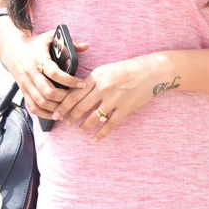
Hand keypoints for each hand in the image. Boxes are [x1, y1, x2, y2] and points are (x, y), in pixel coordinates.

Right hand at [0, 29, 88, 122]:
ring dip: (56, 107)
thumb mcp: (50, 37)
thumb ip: (69, 42)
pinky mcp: (23, 91)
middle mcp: (31, 72)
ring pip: (40, 101)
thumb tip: (86, 46)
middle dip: (64, 97)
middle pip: (47, 91)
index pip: (54, 72)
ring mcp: (26, 84)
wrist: (12, 50)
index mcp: (39, 58)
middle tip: (76, 97)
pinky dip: (44, 113)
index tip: (82, 84)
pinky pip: (32, 107)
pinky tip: (55, 114)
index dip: (69, 80)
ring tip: (68, 107)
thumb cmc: (35, 44)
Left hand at [53, 54, 167, 141]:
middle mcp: (104, 87)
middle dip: (70, 117)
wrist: (151, 71)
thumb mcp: (106, 69)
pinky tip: (94, 139)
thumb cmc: (128, 69)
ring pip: (93, 117)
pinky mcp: (126, 108)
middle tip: (65, 122)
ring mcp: (115, 99)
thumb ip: (92, 80)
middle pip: (80, 107)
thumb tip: (75, 93)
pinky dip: (100, 134)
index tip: (56, 113)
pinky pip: (110, 125)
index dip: (63, 106)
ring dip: (84, 125)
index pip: (73, 94)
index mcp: (97, 76)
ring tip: (80, 128)